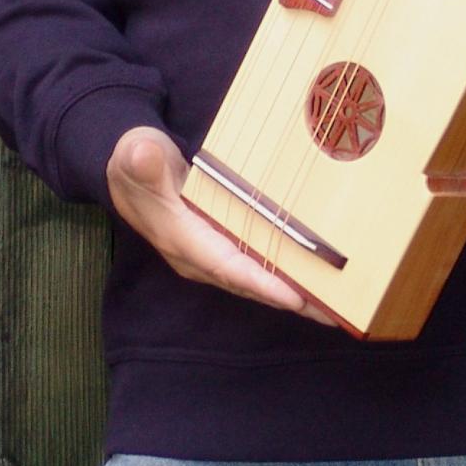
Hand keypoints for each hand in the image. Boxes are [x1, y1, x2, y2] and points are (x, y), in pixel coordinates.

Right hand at [105, 125, 336, 323]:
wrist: (130, 167)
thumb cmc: (136, 160)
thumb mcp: (136, 154)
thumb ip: (142, 158)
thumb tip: (143, 154)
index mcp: (182, 238)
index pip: (227, 266)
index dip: (262, 283)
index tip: (296, 297)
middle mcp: (199, 255)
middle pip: (251, 284)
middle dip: (292, 299)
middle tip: (335, 311)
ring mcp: (211, 252)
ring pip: (258, 279)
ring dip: (295, 292)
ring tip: (336, 305)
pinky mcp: (221, 244)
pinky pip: (257, 265)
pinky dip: (285, 274)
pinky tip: (313, 277)